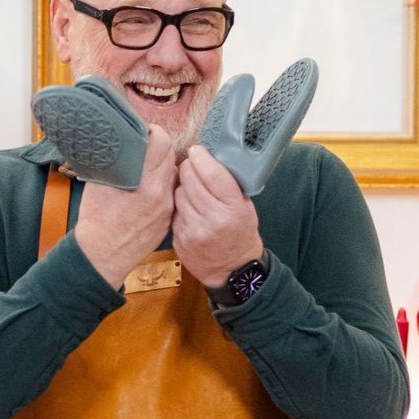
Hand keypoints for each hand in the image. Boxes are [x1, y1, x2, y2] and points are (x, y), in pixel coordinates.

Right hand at [73, 125, 177, 289]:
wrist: (102, 254)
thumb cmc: (95, 219)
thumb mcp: (98, 183)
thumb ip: (114, 161)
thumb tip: (118, 140)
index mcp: (141, 180)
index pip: (162, 142)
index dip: (154, 133)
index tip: (145, 133)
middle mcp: (158, 191)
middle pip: (170, 156)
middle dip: (158, 149)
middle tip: (145, 149)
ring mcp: (166, 206)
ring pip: (173, 174)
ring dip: (162, 168)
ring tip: (146, 172)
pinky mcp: (169, 218)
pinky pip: (171, 193)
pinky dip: (162, 188)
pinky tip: (148, 192)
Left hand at [171, 145, 263, 288]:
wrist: (232, 268)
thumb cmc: (239, 231)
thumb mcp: (244, 206)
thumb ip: (228, 184)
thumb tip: (208, 157)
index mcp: (234, 208)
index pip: (213, 174)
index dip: (201, 158)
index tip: (197, 151)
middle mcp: (214, 219)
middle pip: (190, 180)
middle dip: (188, 168)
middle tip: (191, 165)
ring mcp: (195, 231)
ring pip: (178, 194)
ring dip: (182, 187)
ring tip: (191, 189)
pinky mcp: (180, 239)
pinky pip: (173, 211)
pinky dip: (178, 206)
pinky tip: (187, 208)